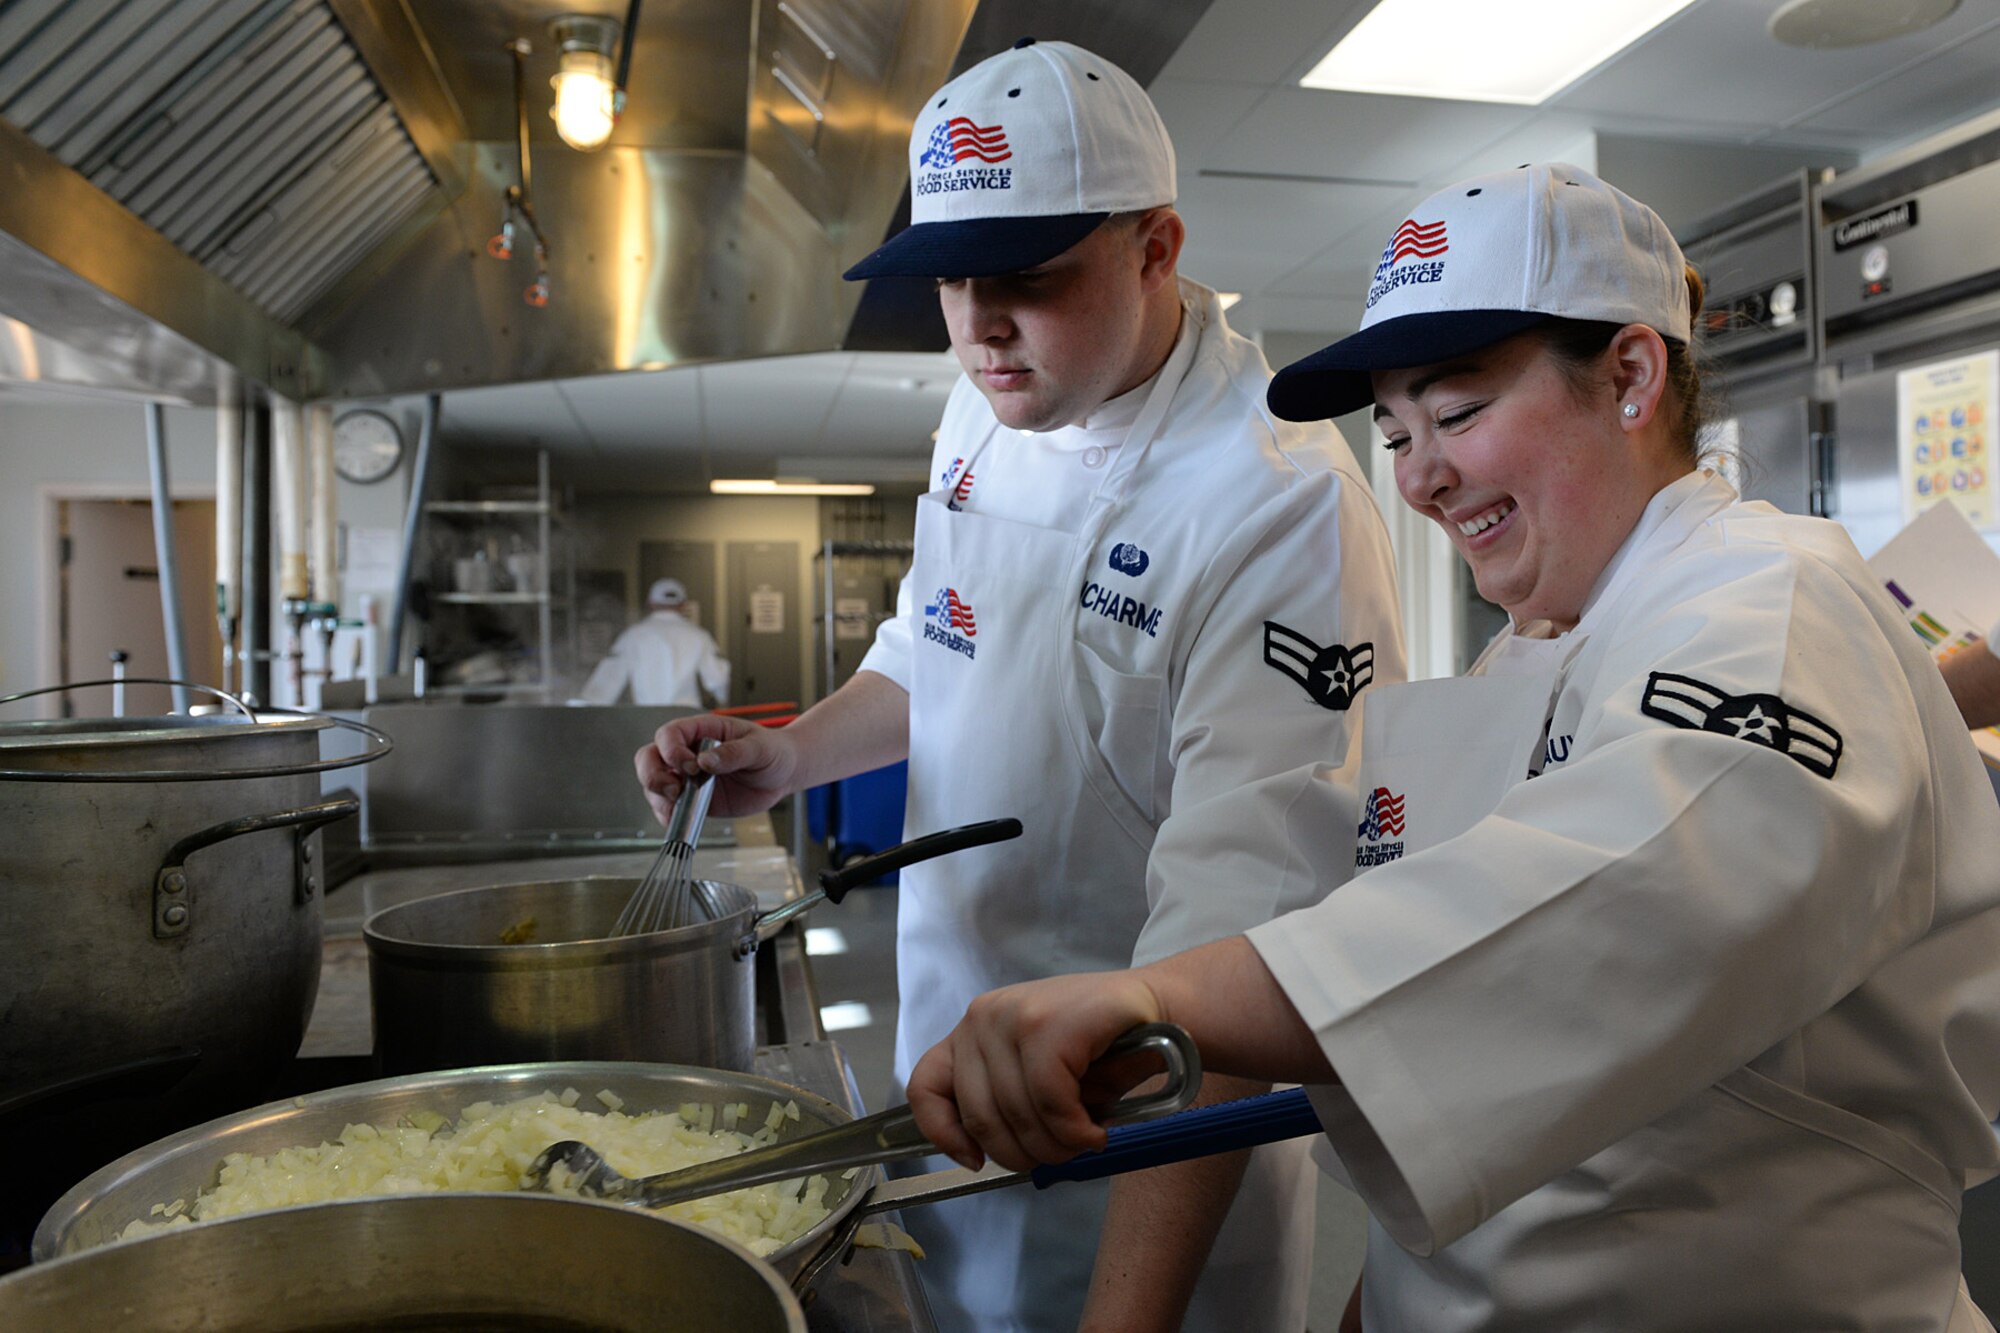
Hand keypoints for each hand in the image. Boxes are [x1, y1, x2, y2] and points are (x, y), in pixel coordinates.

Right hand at [634, 714, 800, 823]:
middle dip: (653, 775)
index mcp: (701, 731)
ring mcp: (686, 777)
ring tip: (680, 804)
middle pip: (649, 757)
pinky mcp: (691, 799)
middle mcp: (687, 752)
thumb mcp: (760, 748)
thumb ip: (734, 753)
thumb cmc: (772, 751)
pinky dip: (667, 815)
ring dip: (659, 797)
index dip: (672, 750)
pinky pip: (667, 807)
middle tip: (675, 790)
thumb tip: (706, 761)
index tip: (692, 767)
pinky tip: (679, 819)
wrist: (782, 774)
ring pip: (653, 784)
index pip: (669, 734)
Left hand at [906, 969, 1168, 1172]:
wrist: (1162, 1009)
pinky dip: (1075, 1131)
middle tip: (1060, 1155)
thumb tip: (976, 1154)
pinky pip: (1050, 1102)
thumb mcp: (1037, 1079)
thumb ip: (1002, 1104)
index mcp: (973, 1033)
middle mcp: (983, 1018)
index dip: (943, 1133)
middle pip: (979, 1117)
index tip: (975, 1161)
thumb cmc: (1101, 1052)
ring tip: (1084, 1140)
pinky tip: (1095, 1131)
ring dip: (1057, 1147)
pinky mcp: (1052, 1023)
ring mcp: (1016, 1016)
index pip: (924, 1085)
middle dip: (1022, 1154)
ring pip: (1018, 1114)